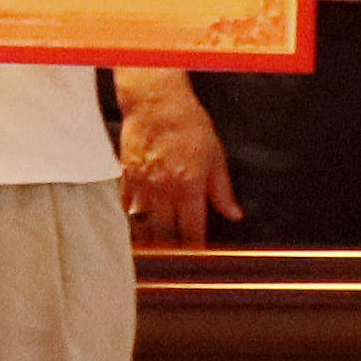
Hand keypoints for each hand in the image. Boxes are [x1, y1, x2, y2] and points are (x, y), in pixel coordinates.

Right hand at [114, 75, 238, 244]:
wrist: (156, 102)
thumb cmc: (189, 124)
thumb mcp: (216, 156)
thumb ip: (223, 191)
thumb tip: (234, 214)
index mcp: (190, 187)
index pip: (192, 229)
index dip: (195, 247)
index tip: (197, 256)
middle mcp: (165, 190)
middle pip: (166, 232)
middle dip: (171, 249)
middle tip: (174, 258)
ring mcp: (143, 183)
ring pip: (144, 222)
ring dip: (149, 237)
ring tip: (153, 249)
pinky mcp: (127, 174)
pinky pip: (127, 203)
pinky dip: (132, 214)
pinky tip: (135, 221)